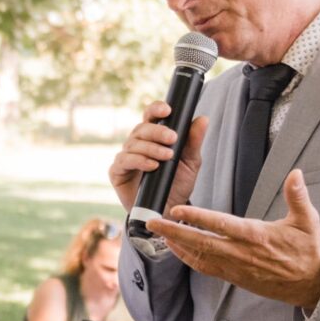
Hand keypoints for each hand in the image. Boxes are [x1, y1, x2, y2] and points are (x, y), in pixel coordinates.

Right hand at [111, 99, 208, 213]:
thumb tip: (202, 119)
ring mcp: (126, 157)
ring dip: (151, 148)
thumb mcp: (191, 162)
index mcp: (153, 137)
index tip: (167, 110)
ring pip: (133, 143)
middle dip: (157, 131)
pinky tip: (152, 166)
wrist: (167, 211)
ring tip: (167, 156)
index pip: (150, 116)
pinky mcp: (117, 172)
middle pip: (141, 128)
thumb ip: (194, 141)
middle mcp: (137, 144)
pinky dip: (139, 161)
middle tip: (172, 138)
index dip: (155, 109)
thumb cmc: (177, 184)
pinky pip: (124, 160)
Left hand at [147, 169, 319, 308]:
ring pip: (199, 256)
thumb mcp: (308, 221)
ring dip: (176, 245)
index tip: (176, 209)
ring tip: (157, 233)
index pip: (220, 225)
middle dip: (173, 232)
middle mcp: (240, 253)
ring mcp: (235, 267)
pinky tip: (176, 249)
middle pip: (200, 242)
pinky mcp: (233, 276)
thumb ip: (298, 197)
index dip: (196, 217)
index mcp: (256, 236)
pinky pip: (205, 268)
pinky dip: (188, 258)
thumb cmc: (308, 250)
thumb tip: (295, 173)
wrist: (311, 284)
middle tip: (151, 222)